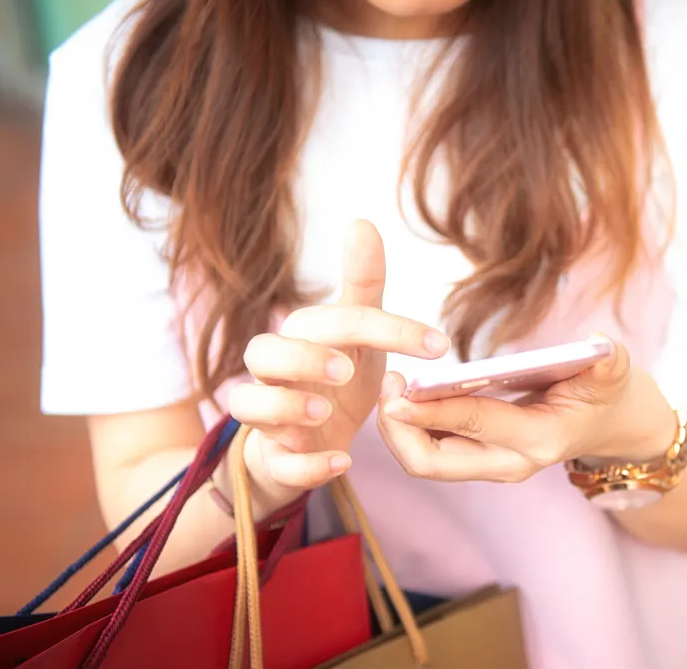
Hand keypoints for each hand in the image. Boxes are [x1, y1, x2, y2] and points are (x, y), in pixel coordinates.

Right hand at [222, 220, 449, 515]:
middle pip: (262, 352)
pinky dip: (305, 465)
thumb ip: (362, 285)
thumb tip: (361, 222)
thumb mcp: (356, 334)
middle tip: (347, 370)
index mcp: (302, 336)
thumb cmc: (333, 379)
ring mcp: (268, 418)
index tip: (439, 345)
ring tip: (323, 413)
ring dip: (285, 407)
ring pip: (247, 404)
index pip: (334, 319)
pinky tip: (341, 461)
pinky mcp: (272, 458)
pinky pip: (275, 462)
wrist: (305, 445)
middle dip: (303, 358)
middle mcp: (275, 374)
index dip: (387, 327)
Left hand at [375, 337, 677, 482]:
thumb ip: (609, 361)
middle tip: (389, 384)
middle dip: (399, 430)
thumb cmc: (605, 393)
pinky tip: (403, 393)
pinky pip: (430, 451)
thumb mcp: (613, 372)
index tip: (399, 393)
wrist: (609, 425)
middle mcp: (510, 462)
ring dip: (399, 429)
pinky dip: (409, 427)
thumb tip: (600, 344)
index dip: (433, 410)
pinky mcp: (478, 459)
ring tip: (392, 384)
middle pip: (432, 463)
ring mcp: (491, 466)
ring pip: (424, 462)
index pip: (474, 425)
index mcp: (539, 440)